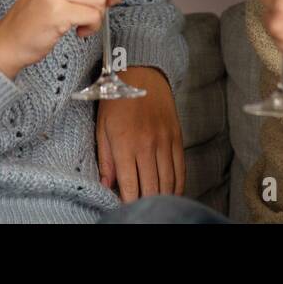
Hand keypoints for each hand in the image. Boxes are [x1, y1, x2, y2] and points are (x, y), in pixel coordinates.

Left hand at [97, 66, 183, 200]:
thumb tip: (107, 186)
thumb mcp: (102, 127)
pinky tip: (170, 194)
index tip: (124, 210)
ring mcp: (165, 142)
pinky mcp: (177, 138)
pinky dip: (177, 185)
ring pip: (168, 182)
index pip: (130, 186)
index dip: (128, 204)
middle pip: (151, 188)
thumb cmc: (116, 100)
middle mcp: (147, 145)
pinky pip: (180, 169)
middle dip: (145, 204)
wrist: (142, 73)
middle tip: (140, 210)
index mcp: (125, 143)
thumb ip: (105, 159)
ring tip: (154, 206)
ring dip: (162, 198)